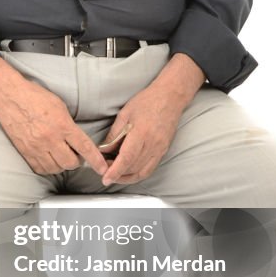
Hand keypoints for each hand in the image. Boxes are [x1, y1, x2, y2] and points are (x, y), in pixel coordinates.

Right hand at [0, 58, 108, 176]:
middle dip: (76, 161)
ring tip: (59, 154)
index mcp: (62, 125)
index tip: (103, 169)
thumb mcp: (59, 106)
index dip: (96, 160)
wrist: (9, 97)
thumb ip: (69, 124)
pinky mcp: (25, 152)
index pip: (84, 147)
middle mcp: (50, 138)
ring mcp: (36, 147)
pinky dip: (47, 167)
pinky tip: (48, 158)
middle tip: (74, 153)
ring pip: (56, 168)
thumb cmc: (34, 97)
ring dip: (61, 164)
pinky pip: (40, 169)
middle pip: (70, 163)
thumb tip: (77, 139)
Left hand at [99, 52, 204, 185]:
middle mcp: (153, 144)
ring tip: (114, 174)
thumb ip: (114, 134)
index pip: (127, 158)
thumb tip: (104, 150)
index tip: (106, 179)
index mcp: (141, 133)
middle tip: (104, 170)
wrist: (171, 97)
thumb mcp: (125, 114)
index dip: (115, 171)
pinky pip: (150, 169)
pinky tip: (128, 172)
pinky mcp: (163, 151)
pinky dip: (138, 174)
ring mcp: (160, 149)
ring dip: (127, 177)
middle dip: (117, 174)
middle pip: (133, 167)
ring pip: (142, 172)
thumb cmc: (147, 101)